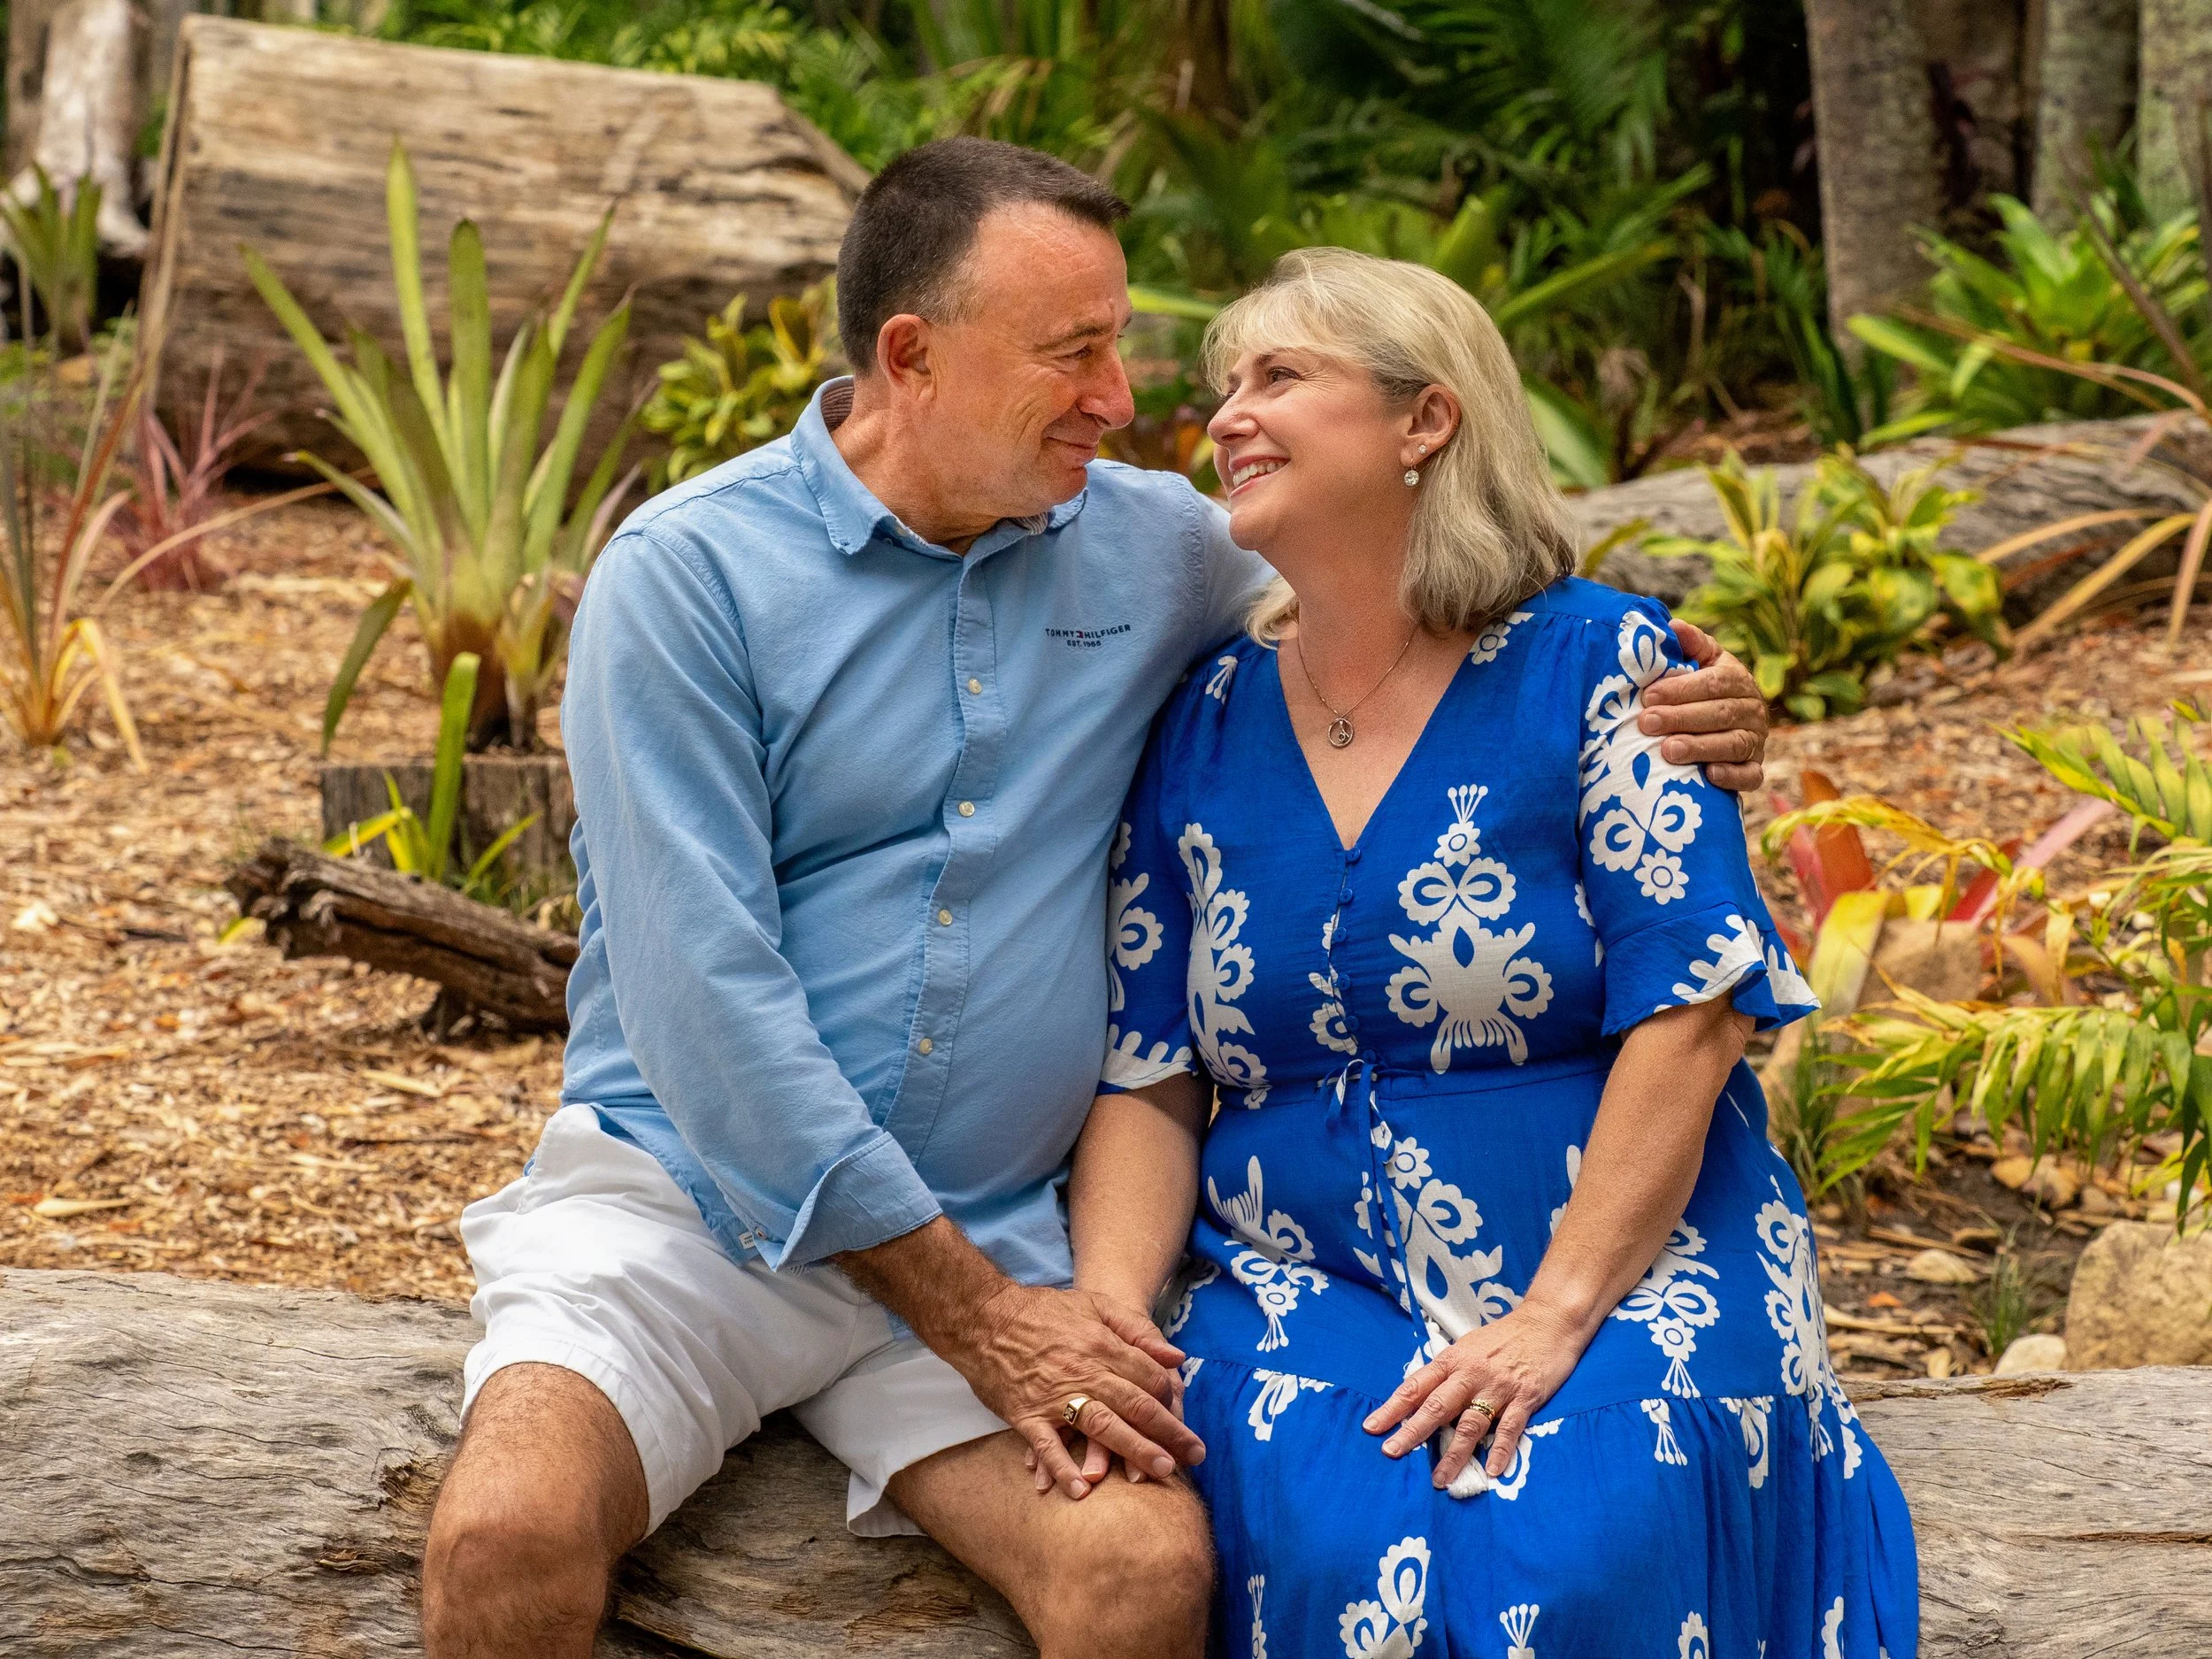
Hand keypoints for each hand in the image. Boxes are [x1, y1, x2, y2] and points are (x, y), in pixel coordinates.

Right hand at [962, 1282, 1203, 1500]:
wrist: (985, 1317)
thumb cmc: (1044, 1310)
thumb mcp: (1096, 1304)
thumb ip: (1137, 1329)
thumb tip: (1176, 1355)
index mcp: (1104, 1346)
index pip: (1150, 1378)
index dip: (1173, 1400)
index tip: (1185, 1420)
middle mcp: (1085, 1373)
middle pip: (1137, 1406)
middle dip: (1170, 1433)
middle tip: (1194, 1457)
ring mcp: (1055, 1397)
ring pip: (1103, 1427)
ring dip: (1134, 1451)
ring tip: (1159, 1473)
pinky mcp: (1026, 1415)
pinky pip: (1048, 1446)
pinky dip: (1064, 1469)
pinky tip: (1082, 1491)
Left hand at [1362, 1303, 1584, 1486]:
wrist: (1548, 1321)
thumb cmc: (1504, 1336)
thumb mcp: (1468, 1347)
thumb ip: (1448, 1372)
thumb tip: (1420, 1396)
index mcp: (1453, 1360)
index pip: (1416, 1386)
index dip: (1393, 1407)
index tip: (1372, 1427)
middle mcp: (1471, 1373)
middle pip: (1437, 1406)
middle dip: (1412, 1431)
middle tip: (1392, 1453)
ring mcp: (1499, 1387)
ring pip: (1471, 1423)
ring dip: (1454, 1453)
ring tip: (1440, 1479)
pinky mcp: (1526, 1397)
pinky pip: (1511, 1428)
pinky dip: (1501, 1450)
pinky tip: (1492, 1471)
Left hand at [1649, 620, 1767, 792]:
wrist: (1727, 722)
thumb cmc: (1702, 687)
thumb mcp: (1701, 661)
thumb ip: (1690, 645)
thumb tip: (1674, 626)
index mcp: (1737, 679)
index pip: (1713, 682)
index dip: (1681, 689)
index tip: (1648, 696)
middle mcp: (1752, 709)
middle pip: (1719, 714)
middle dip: (1681, 718)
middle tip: (1647, 723)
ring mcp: (1755, 740)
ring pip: (1733, 744)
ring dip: (1701, 748)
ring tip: (1668, 751)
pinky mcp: (1754, 768)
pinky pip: (1750, 775)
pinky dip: (1732, 776)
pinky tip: (1710, 775)